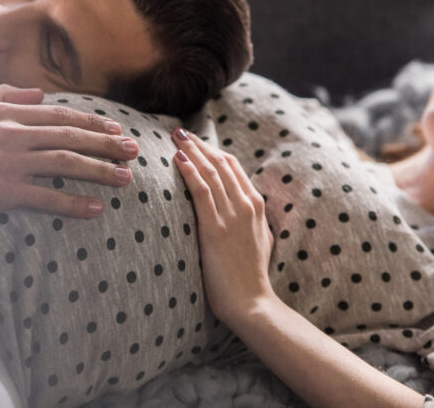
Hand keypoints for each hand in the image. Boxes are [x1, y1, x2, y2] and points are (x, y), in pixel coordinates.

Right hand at [0, 85, 138, 226]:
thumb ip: (0, 95)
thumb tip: (38, 93)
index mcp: (3, 112)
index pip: (58, 115)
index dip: (91, 122)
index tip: (115, 128)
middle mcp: (10, 133)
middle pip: (69, 137)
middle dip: (106, 142)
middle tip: (133, 149)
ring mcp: (7, 162)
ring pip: (65, 164)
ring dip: (100, 171)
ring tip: (124, 178)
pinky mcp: (2, 191)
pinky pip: (47, 197)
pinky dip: (74, 203)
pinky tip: (95, 208)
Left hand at [172, 127, 274, 322]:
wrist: (251, 302)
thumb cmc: (250, 275)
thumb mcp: (259, 238)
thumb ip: (250, 218)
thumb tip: (238, 206)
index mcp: (255, 205)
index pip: (232, 166)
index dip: (211, 150)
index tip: (194, 140)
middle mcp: (245, 204)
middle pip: (219, 163)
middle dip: (198, 144)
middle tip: (179, 131)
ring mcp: (231, 215)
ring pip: (210, 172)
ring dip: (191, 150)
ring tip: (174, 137)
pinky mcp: (215, 229)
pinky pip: (201, 191)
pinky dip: (190, 171)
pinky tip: (178, 159)